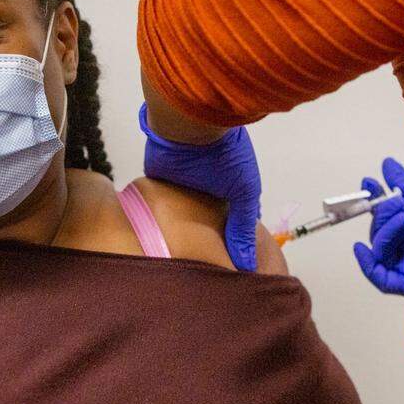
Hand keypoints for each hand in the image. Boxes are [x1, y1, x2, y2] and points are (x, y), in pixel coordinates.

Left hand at [139, 103, 261, 271]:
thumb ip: (243, 227)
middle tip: (200, 277)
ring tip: (176, 269)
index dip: (230, 243)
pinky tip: (156, 248)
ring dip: (178, 236)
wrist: (189, 126)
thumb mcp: (244, 193)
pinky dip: (158, 223)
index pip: (230, 223)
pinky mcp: (158, 186)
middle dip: (203, 245)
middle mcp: (203, 190)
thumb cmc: (225, 154)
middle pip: (203, 224)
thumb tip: (247, 266)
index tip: (228, 271)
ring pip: (179, 219)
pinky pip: (157, 209)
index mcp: (227, 190)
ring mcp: (180, 189)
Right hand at [353, 158, 403, 294]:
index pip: (389, 214)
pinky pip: (381, 278)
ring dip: (384, 231)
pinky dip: (367, 264)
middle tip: (394, 200)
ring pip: (380, 250)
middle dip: (382, 213)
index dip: (376, 199)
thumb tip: (388, 166)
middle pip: (382, 231)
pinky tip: (363, 249)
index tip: (370, 183)